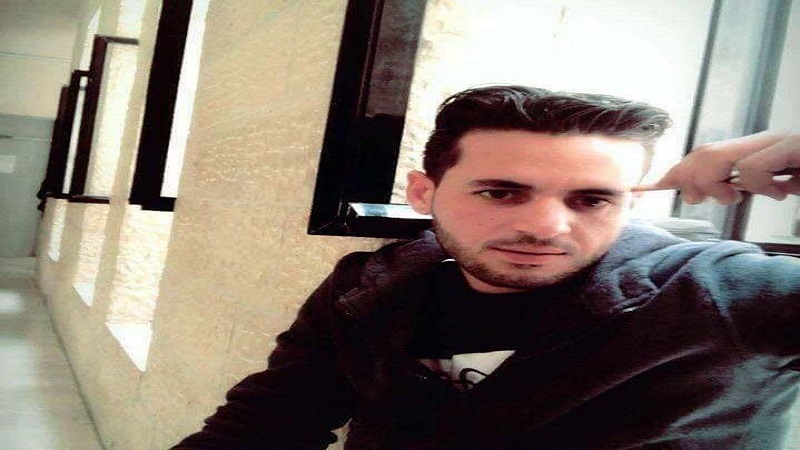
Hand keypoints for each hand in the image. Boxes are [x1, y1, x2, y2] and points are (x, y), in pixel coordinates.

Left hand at [634, 132, 799, 203]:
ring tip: (735, 197)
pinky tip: (780, 192)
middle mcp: (765, 141)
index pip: (705, 154)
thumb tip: (708, 192)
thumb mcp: (779, 186)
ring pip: (723, 157)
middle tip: (700, 199)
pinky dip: (758, 183)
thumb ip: (744, 185)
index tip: (644, 189)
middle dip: (689, 177)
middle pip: (705, 152)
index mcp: (756, 151)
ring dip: (718, 183)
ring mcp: (782, 142)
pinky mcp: (797, 147)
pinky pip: (756, 164)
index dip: (675, 171)